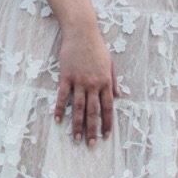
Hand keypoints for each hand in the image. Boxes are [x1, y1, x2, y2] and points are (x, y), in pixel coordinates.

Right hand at [54, 24, 116, 142]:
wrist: (82, 32)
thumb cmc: (97, 47)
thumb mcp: (110, 64)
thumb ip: (114, 82)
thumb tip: (119, 97)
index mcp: (105, 82)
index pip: (108, 107)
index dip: (107, 123)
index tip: (106, 136)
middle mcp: (93, 84)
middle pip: (93, 111)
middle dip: (93, 129)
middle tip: (91, 145)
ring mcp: (79, 81)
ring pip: (78, 107)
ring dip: (77, 124)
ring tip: (76, 138)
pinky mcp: (66, 76)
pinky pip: (63, 96)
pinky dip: (60, 109)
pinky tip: (57, 120)